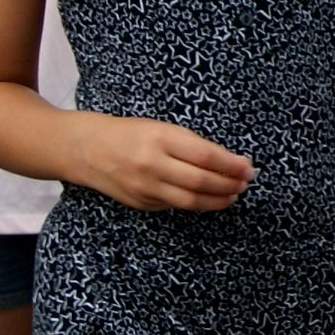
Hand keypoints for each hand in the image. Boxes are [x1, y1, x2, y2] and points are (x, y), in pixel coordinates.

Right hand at [77, 115, 253, 210]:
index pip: (207, 156)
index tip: (249, 167)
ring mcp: (144, 187)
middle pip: (201, 181)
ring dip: (217, 200)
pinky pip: (174, 206)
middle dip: (229, 184)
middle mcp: (152, 164)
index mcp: (160, 138)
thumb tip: (229, 162)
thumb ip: (192, 145)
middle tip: (245, 183)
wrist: (84, 149)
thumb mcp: (161, 128)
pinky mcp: (139, 203)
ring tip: (232, 195)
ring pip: (190, 201)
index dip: (232, 165)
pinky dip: (195, 203)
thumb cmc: (129, 133)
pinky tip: (207, 199)